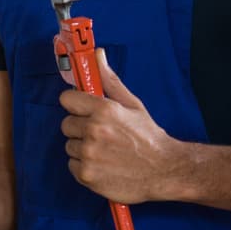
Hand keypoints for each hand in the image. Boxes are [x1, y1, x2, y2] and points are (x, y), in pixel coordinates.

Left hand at [58, 50, 179, 204]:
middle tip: (102, 134)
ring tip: (106, 151)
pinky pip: (72, 165)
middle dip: (80, 128)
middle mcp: (94, 131)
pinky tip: (103, 165)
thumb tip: (97, 55)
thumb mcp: (132, 104)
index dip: (75, 104)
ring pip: (70, 146)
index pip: (66, 99)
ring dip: (83, 148)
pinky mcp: (86, 175)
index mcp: (104, 110)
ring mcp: (89, 154)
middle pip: (66, 124)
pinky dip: (85, 167)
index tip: (83, 110)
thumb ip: (109, 80)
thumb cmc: (148, 136)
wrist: (164, 170)